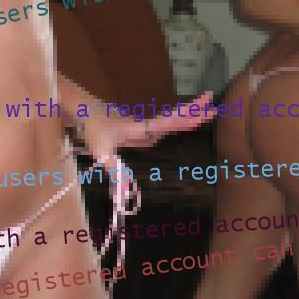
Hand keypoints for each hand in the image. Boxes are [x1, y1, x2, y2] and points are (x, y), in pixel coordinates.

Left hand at [76, 92, 215, 170]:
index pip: (166, 123)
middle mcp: (146, 126)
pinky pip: (165, 127)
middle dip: (193, 111)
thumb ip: (116, 172)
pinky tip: (187, 124)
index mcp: (140, 128)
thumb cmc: (94, 131)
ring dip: (189, 115)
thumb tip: (125, 194)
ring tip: (208, 109)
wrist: (85, 111)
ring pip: (171, 120)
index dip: (184, 119)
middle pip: (174, 118)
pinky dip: (179, 123)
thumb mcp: (102, 152)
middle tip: (213, 104)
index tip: (202, 111)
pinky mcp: (142, 131)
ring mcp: (145, 127)